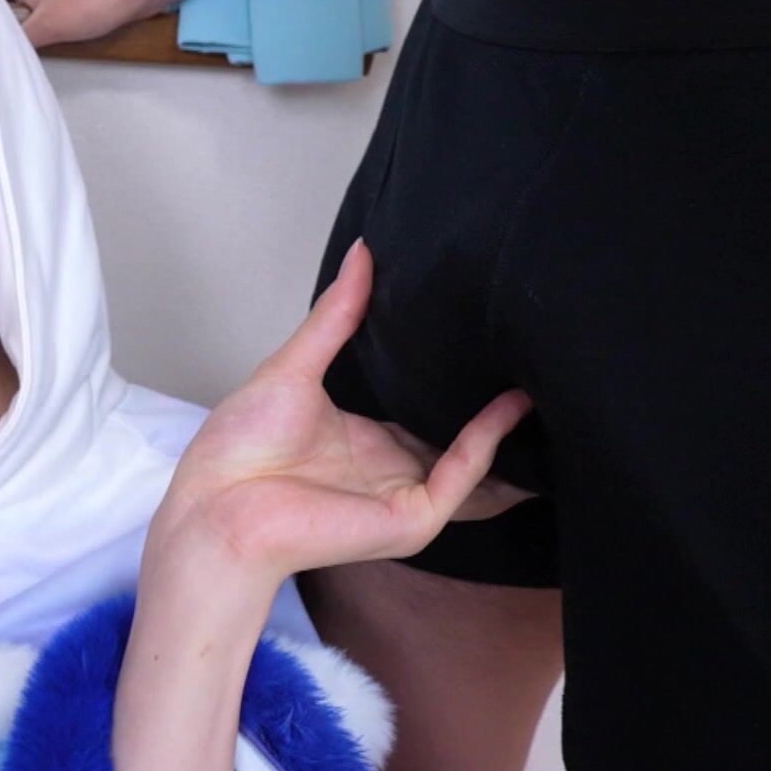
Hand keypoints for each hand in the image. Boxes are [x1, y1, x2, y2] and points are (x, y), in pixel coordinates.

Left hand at [152, 241, 533, 584]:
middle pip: (462, 441)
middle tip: (544, 357)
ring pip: (480, 465)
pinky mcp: (410, 519)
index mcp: (366, 442)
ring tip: (555, 383)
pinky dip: (488, 443)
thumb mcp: (295, 365)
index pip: (429, 413)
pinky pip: (463, 477)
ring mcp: (405, 496)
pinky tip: (510, 406)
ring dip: (514, 432)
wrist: (216, 504)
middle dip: (502, 409)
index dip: (462, 383)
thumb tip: (363, 252)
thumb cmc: (239, 448)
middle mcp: (392, 470)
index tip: (495, 339)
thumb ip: (337, 315)